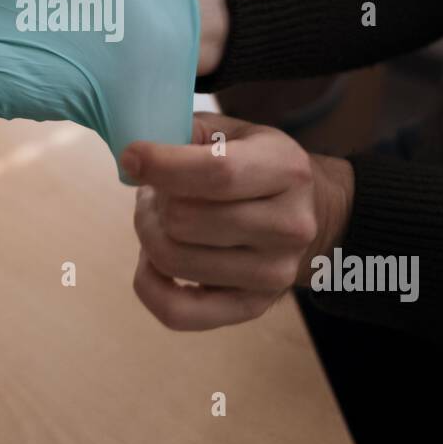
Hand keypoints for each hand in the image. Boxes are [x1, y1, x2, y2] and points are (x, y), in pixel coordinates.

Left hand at [123, 112, 353, 329]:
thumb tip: (136, 157)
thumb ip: (188, 133)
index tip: (131, 156)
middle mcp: (288, 226)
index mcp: (287, 170)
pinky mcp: (252, 307)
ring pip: (173, 260)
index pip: (216, 173)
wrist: (311, 213)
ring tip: (161, 217)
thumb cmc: (257, 165)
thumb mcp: (235, 132)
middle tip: (158, 190)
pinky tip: (152, 260)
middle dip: (154, 200)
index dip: (161, 165)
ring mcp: (273, 273)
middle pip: (184, 220)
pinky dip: (149, 283)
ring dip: (150, 234)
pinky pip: (177, 312)